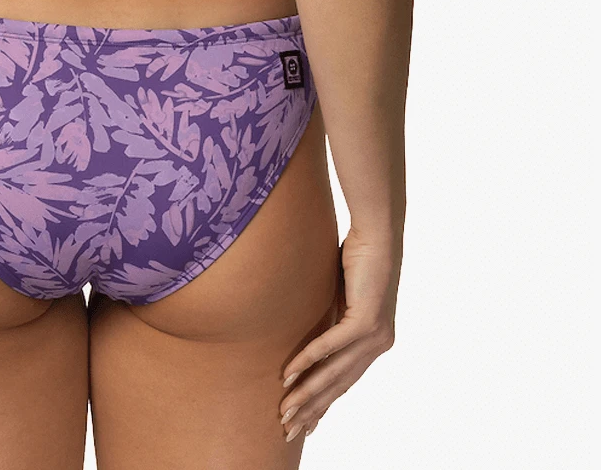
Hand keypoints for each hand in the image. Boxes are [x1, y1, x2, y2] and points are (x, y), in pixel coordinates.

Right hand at [277, 226, 399, 442]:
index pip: (345, 381)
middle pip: (339, 385)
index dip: (324, 404)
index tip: (306, 425)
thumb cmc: (358, 259)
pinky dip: (308, 360)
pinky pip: (331, 346)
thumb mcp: (341, 298)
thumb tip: (311, 333)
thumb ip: (332, 320)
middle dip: (312, 409)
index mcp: (375, 342)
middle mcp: (378, 345)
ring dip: (307, 392)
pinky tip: (290, 373)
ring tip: (285, 408)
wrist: (377, 235)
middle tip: (288, 428)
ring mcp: (375, 335)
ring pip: (335, 372)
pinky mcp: (365, 320)